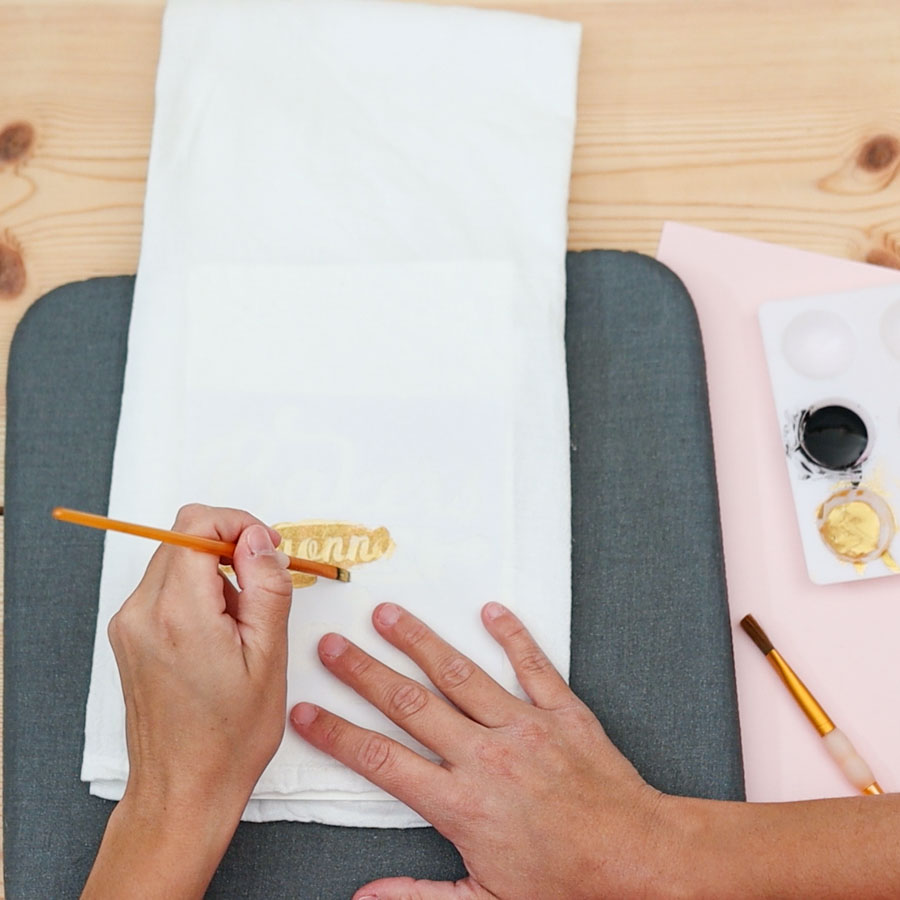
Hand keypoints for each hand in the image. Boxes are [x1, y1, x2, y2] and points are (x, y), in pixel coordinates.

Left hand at [84, 503, 292, 898]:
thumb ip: (267, 587)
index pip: (197, 524)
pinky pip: (164, 588)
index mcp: (179, 613)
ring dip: (214, 573)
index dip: (238, 524)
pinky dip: (197, 593)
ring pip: (175, 561)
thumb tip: (260, 540)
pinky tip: (219, 633)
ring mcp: (129, 624)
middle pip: (184, 537)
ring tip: (241, 623)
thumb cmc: (229, 736)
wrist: (182, 789)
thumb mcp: (269, 657)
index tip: (266, 549)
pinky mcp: (127, 636)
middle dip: (230, 547)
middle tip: (264, 584)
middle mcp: (142, 612)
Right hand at [290, 602, 684, 899]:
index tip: (307, 711)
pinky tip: (491, 611)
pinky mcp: (561, 711)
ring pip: (460, 673)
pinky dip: (511, 635)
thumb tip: (365, 899)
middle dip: (364, 672)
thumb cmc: (566, 884)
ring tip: (389, 615)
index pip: (381, 760)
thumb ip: (420, 898)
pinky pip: (532, 664)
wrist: (636, 861)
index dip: (337, 734)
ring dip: (420, 642)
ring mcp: (523, 726)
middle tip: (333, 645)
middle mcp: (485, 755)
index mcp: (461, 802)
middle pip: (409, 704)